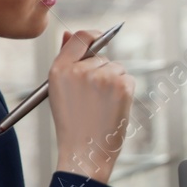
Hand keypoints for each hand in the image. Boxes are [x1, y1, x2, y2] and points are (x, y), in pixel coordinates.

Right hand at [48, 28, 134, 183]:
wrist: (84, 152)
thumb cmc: (72, 124)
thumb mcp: (59, 90)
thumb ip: (66, 60)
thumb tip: (70, 34)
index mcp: (59, 70)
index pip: (80, 37)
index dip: (93, 35)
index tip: (101, 37)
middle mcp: (79, 70)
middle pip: (100, 55)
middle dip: (101, 71)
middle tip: (94, 98)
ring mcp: (101, 77)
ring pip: (116, 67)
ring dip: (114, 82)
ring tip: (102, 106)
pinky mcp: (121, 85)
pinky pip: (128, 78)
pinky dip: (125, 90)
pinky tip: (113, 107)